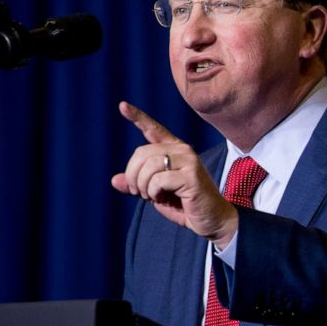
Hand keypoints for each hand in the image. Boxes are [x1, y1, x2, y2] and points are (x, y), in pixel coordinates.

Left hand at [111, 101, 238, 247]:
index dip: (137, 117)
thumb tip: (115, 180)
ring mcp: (189, 160)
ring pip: (148, 166)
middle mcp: (183, 150)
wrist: (212, 220)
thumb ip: (137, 185)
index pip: (154, 129)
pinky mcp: (191, 174)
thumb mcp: (155, 194)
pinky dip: (154, 193)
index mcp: (174, 150)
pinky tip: (163, 198)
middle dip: (133, 176)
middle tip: (140, 193)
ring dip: (143, 186)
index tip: (122, 106)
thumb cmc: (185, 205)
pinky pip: (157, 180)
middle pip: (141, 153)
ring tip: (152, 196)